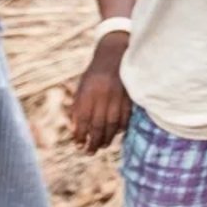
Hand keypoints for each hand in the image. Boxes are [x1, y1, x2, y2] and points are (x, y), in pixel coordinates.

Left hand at [69, 36, 132, 153]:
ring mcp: (118, 97)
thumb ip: (79, 107)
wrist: (115, 55)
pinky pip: (125, 118)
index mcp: (88, 93)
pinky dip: (120, 128)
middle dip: (93, 141)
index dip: (80, 135)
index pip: (83, 120)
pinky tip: (116, 134)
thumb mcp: (82, 87)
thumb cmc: (94, 74)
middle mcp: (103, 96)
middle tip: (89, 152)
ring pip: (113, 124)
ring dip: (107, 138)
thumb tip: (76, 129)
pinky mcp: (130, 98)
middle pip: (98, 125)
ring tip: (102, 146)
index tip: (78, 144)